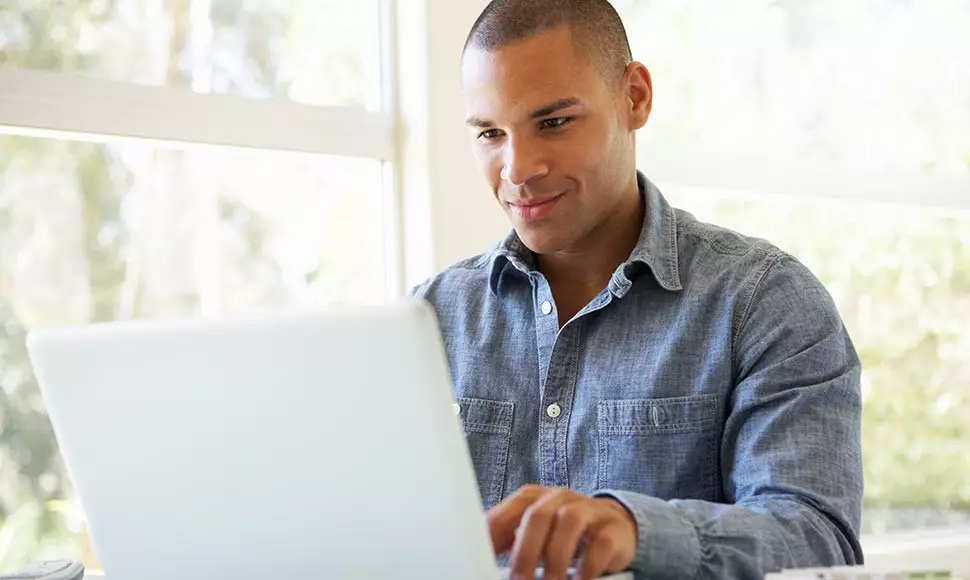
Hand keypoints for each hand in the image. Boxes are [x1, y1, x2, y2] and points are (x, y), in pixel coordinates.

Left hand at [487, 485, 637, 579]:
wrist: (613, 525)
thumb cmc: (561, 532)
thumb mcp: (531, 532)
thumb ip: (506, 541)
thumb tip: (478, 559)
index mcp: (531, 497)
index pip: (504, 514)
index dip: (490, 539)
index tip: (479, 562)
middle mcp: (558, 497)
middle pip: (536, 516)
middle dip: (524, 553)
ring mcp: (587, 509)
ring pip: (569, 524)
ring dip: (556, 560)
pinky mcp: (612, 528)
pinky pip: (600, 544)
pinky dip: (587, 567)